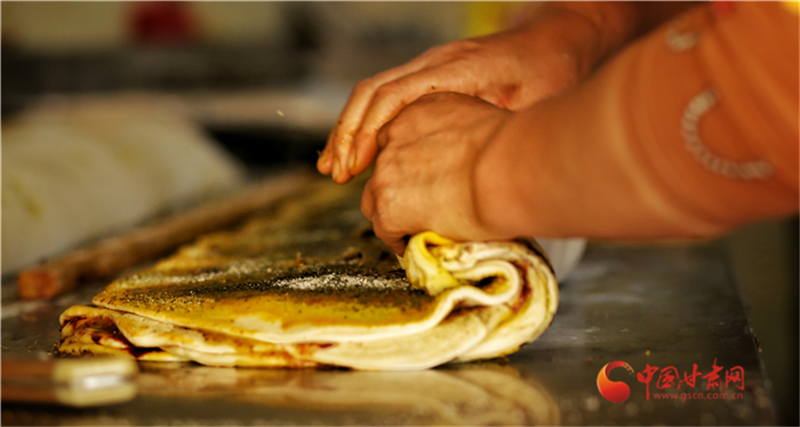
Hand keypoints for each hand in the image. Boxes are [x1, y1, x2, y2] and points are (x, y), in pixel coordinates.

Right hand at [318, 5, 604, 183]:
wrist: (557, 38)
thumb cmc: (551, 69)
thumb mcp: (534, 100)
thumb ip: (500, 127)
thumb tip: (477, 172)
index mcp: (453, 70)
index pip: (392, 96)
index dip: (367, 132)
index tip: (355, 165)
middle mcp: (433, 64)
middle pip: (370, 93)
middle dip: (346, 134)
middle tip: (333, 172)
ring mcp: (429, 69)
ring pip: (372, 94)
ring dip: (350, 130)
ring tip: (333, 167)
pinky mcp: (431, 78)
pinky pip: (386, 97)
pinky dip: (367, 124)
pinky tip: (361, 151)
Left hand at [360, 92, 512, 254]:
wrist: (510, 170)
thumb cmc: (515, 150)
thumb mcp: (485, 121)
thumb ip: (465, 134)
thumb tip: (472, 157)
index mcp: (421, 107)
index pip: (399, 137)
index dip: (410, 163)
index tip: (424, 178)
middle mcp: (396, 132)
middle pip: (383, 167)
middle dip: (397, 187)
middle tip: (418, 206)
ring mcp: (387, 170)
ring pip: (376, 199)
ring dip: (392, 214)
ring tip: (414, 229)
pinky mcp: (388, 205)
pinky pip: (385, 230)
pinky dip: (397, 240)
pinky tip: (415, 246)